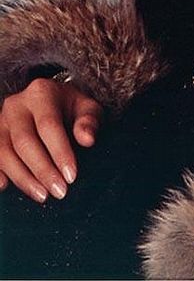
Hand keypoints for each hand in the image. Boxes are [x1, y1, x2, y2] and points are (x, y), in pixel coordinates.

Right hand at [0, 78, 102, 201]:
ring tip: (43, 195)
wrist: (49, 101)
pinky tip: (5, 187)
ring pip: (5, 153)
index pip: (49, 125)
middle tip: (60, 191)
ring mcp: (0, 122)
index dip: (60, 152)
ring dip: (23, 178)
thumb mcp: (86, 107)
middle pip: (24, 142)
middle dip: (42, 170)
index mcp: (41, 93)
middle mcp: (16, 105)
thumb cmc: (69, 108)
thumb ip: (89, 121)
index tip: (71, 176)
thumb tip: (87, 139)